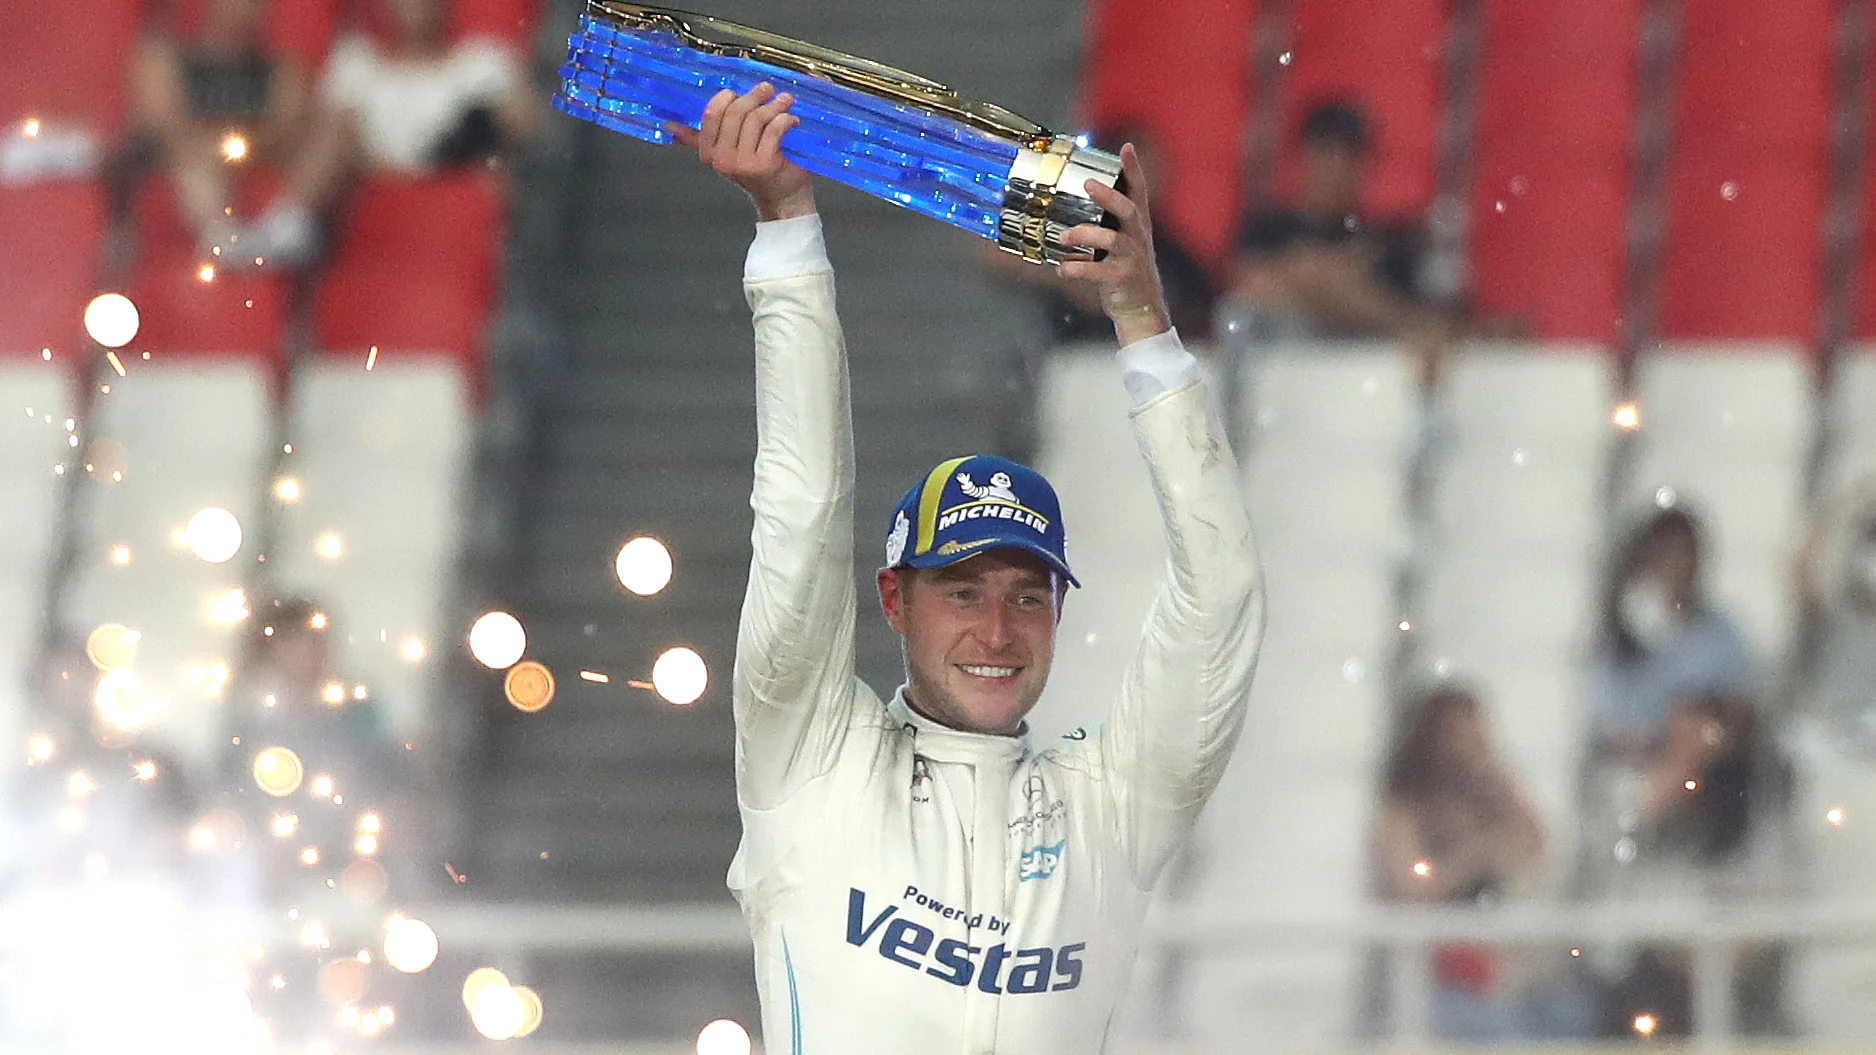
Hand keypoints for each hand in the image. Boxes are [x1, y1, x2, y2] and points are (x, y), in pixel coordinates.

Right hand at [668, 83, 813, 220]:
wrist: (782, 199)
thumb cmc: (758, 171)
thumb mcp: (726, 153)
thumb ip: (698, 139)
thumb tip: (669, 126)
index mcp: (709, 152)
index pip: (712, 114)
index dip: (727, 98)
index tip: (740, 92)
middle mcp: (722, 159)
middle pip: (736, 112)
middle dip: (754, 96)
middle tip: (768, 89)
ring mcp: (743, 162)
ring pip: (756, 118)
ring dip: (774, 105)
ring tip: (785, 101)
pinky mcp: (765, 164)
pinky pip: (774, 129)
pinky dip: (785, 119)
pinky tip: (792, 120)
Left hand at [1057, 144, 1170, 344]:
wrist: (1141, 307)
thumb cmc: (1125, 270)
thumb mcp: (1122, 241)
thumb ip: (1106, 222)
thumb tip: (1075, 204)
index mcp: (1136, 224)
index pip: (1138, 191)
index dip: (1133, 169)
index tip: (1126, 148)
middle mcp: (1137, 237)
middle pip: (1128, 209)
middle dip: (1109, 196)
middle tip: (1089, 185)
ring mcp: (1131, 257)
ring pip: (1111, 239)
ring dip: (1084, 234)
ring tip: (1064, 237)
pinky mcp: (1121, 278)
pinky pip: (1097, 271)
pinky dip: (1076, 269)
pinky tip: (1062, 268)